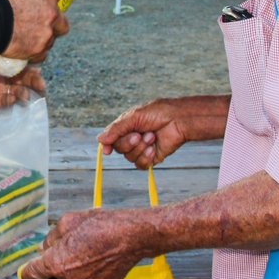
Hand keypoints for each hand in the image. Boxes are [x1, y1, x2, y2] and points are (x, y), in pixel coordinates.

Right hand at [0, 0, 99, 61]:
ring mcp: (46, 34)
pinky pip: (40, 55)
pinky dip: (33, 54)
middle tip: (42, 28)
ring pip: (49, 42)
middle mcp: (50, 15)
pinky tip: (20, 49)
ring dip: (40, 41)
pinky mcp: (38, 50)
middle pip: (64, 25)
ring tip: (21, 39)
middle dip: (56, 27)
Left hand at [0, 66, 44, 109]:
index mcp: (4, 64)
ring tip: (26, 94)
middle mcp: (5, 77)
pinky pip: (5, 102)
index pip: (24, 66)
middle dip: (35, 83)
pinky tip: (13, 98)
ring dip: (25, 93)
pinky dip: (10, 101)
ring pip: (19, 93)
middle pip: (25, 81)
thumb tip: (6, 37)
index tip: (39, 69)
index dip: (33, 68)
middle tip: (40, 85)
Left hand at [22, 208, 146, 278]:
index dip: (27, 270)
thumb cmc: (101, 225)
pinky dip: (95, 269)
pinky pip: (92, 278)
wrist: (133, 235)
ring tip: (95, 246)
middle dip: (62, 257)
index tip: (24, 270)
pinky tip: (104, 255)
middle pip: (58, 270)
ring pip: (76, 274)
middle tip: (77, 241)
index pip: (34, 272)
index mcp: (58, 263)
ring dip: (80, 263)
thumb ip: (53, 236)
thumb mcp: (69, 220)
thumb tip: (47, 246)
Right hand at [98, 95, 228, 168]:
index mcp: (127, 127)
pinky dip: (146, 157)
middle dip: (128, 143)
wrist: (178, 120)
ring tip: (152, 136)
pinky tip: (153, 148)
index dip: (108, 145)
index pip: (111, 139)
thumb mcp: (133, 117)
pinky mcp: (152, 157)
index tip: (106, 151)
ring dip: (140, 148)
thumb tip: (100, 140)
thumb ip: (116, 129)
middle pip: (119, 149)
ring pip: (130, 158)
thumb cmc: (158, 113)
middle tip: (140, 134)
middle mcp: (133, 139)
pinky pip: (141, 165)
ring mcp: (142, 149)